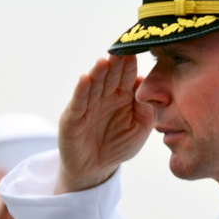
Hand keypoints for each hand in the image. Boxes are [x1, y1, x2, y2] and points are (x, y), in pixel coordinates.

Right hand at [56, 54, 154, 192]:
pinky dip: (81, 91)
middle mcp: (104, 96)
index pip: (127, 76)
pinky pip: (78, 102)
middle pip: (110, 76)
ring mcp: (87, 105)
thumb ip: (146, 108)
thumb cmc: (120, 145)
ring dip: (98, 73)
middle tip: (121, 51)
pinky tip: (85, 79)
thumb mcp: (140, 128)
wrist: (96, 168)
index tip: (138, 51)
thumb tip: (145, 83)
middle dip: (115, 64)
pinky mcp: (73, 117)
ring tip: (103, 61)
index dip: (131, 65)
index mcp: (123, 96)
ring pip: (93, 85)